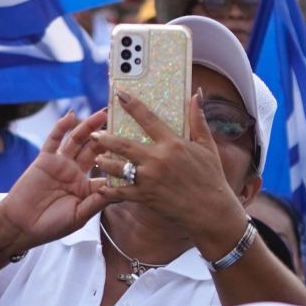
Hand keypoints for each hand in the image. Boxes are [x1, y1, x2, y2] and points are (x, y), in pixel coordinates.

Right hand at [0, 110, 112, 251]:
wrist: (22, 226)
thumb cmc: (51, 225)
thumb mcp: (79, 216)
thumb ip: (96, 201)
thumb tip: (118, 190)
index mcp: (87, 187)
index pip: (106, 169)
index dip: (118, 160)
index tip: (134, 148)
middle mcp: (76, 172)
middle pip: (94, 150)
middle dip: (106, 137)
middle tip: (120, 122)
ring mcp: (60, 164)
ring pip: (77, 141)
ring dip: (88, 127)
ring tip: (101, 114)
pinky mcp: (44, 159)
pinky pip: (54, 141)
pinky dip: (61, 128)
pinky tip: (70, 117)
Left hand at [92, 92, 248, 252]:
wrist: (212, 211)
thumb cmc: (211, 177)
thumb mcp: (207, 145)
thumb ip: (198, 119)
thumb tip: (197, 93)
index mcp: (172, 143)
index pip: (148, 118)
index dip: (132, 104)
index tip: (118, 94)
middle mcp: (158, 159)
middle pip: (124, 144)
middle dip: (106, 138)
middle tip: (94, 134)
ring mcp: (150, 178)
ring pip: (118, 168)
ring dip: (104, 162)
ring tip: (96, 159)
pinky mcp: (146, 196)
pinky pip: (122, 192)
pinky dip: (110, 190)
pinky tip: (102, 187)